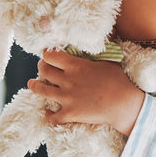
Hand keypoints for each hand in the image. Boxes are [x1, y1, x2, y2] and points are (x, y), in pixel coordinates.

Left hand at [27, 49, 145, 135]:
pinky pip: (52, 116)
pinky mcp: (70, 113)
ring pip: (42, 91)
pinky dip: (48, 115)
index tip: (48, 55)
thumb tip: (103, 40)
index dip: (47, 54)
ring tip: (32, 84)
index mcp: (76, 66)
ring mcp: (67, 97)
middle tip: (42, 68)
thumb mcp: (108, 62)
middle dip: (41, 68)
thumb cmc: (119, 81)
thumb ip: (98, 54)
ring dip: (35, 86)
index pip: (52, 56)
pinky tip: (47, 113)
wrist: (124, 104)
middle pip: (44, 71)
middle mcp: (67, 80)